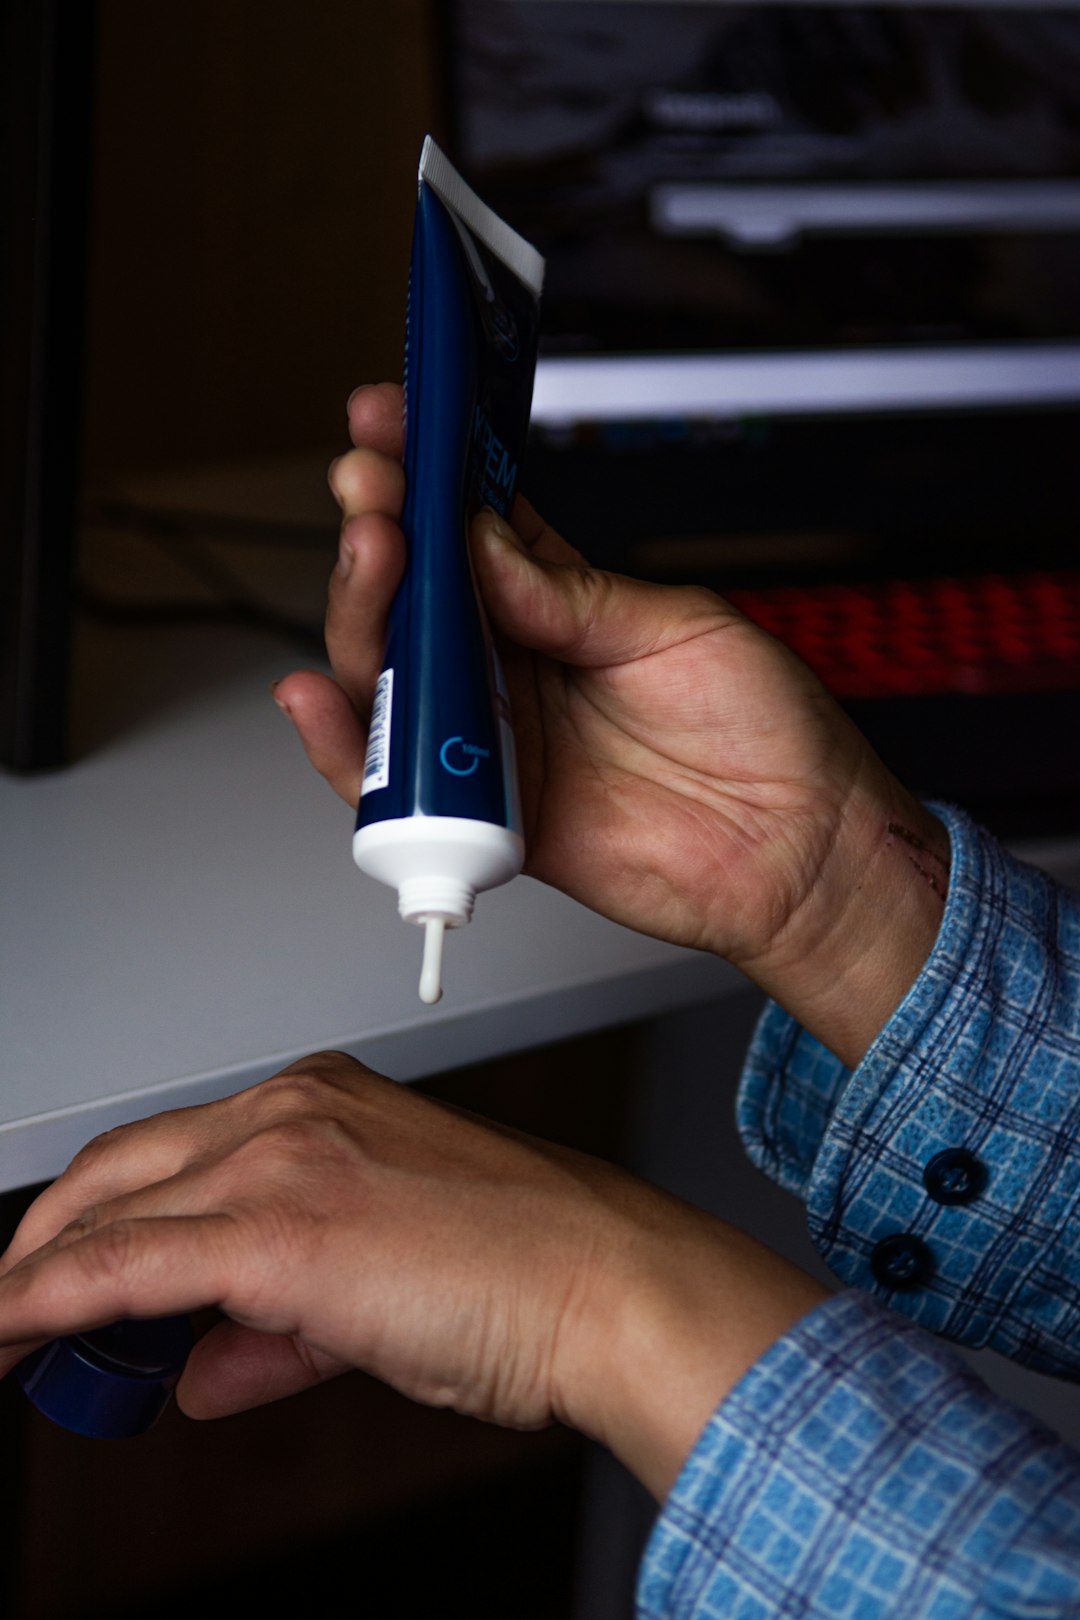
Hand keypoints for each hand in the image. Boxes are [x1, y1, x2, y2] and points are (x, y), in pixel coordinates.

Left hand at [0, 1051, 824, 1499]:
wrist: (609, 1283)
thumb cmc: (529, 1275)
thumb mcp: (382, 1295)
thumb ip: (275, 1328)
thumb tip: (204, 1369)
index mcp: (322, 1102)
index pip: (170, 1156)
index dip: (98, 1226)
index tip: (60, 1287)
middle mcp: (294, 1109)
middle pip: (115, 1170)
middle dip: (44, 1248)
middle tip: (18, 1326)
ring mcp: (283, 1157)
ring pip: (106, 1213)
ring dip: (36, 1284)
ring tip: (14, 1352)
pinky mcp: (279, 1226)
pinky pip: (121, 1266)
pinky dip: (46, 1306)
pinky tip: (10, 1337)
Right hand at [276, 385, 949, 1063]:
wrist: (798, 847)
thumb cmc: (765, 732)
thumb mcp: (679, 626)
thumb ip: (573, 597)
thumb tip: (482, 546)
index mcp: (561, 602)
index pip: (472, 523)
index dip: (428, 468)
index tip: (394, 419)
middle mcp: (516, 664)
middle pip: (416, 593)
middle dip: (383, 529)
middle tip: (374, 487)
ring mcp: (496, 735)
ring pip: (394, 674)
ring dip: (364, 613)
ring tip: (373, 557)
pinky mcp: (488, 811)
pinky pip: (397, 783)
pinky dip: (346, 746)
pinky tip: (320, 696)